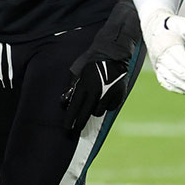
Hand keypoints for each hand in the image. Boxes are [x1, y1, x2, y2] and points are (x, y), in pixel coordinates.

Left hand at [61, 0, 139, 132]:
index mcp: (84, 85)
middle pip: (86, 114)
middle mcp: (96, 91)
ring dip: (94, 110)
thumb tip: (65, 102)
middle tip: (74, 130)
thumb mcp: (76, 72)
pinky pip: (110, 107)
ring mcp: (109, 94)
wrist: (113, 54)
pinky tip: (105, 96)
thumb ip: (71, 87)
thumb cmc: (90, 62)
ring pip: (98, 112)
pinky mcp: (119, 95)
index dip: (70, 119)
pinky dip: (106, 105)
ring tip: (93, 101)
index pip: (75, 107)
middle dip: (79, 124)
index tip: (66, 128)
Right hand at [138, 6, 184, 94]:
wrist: (152, 25)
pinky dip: (172, 87)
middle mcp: (161, 55)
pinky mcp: (156, 67)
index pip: (180, 58)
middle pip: (176, 70)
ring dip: (182, 85)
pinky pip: (163, 80)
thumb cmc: (171, 25)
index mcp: (168, 44)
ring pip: (169, 78)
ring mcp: (158, 62)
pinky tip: (182, 90)